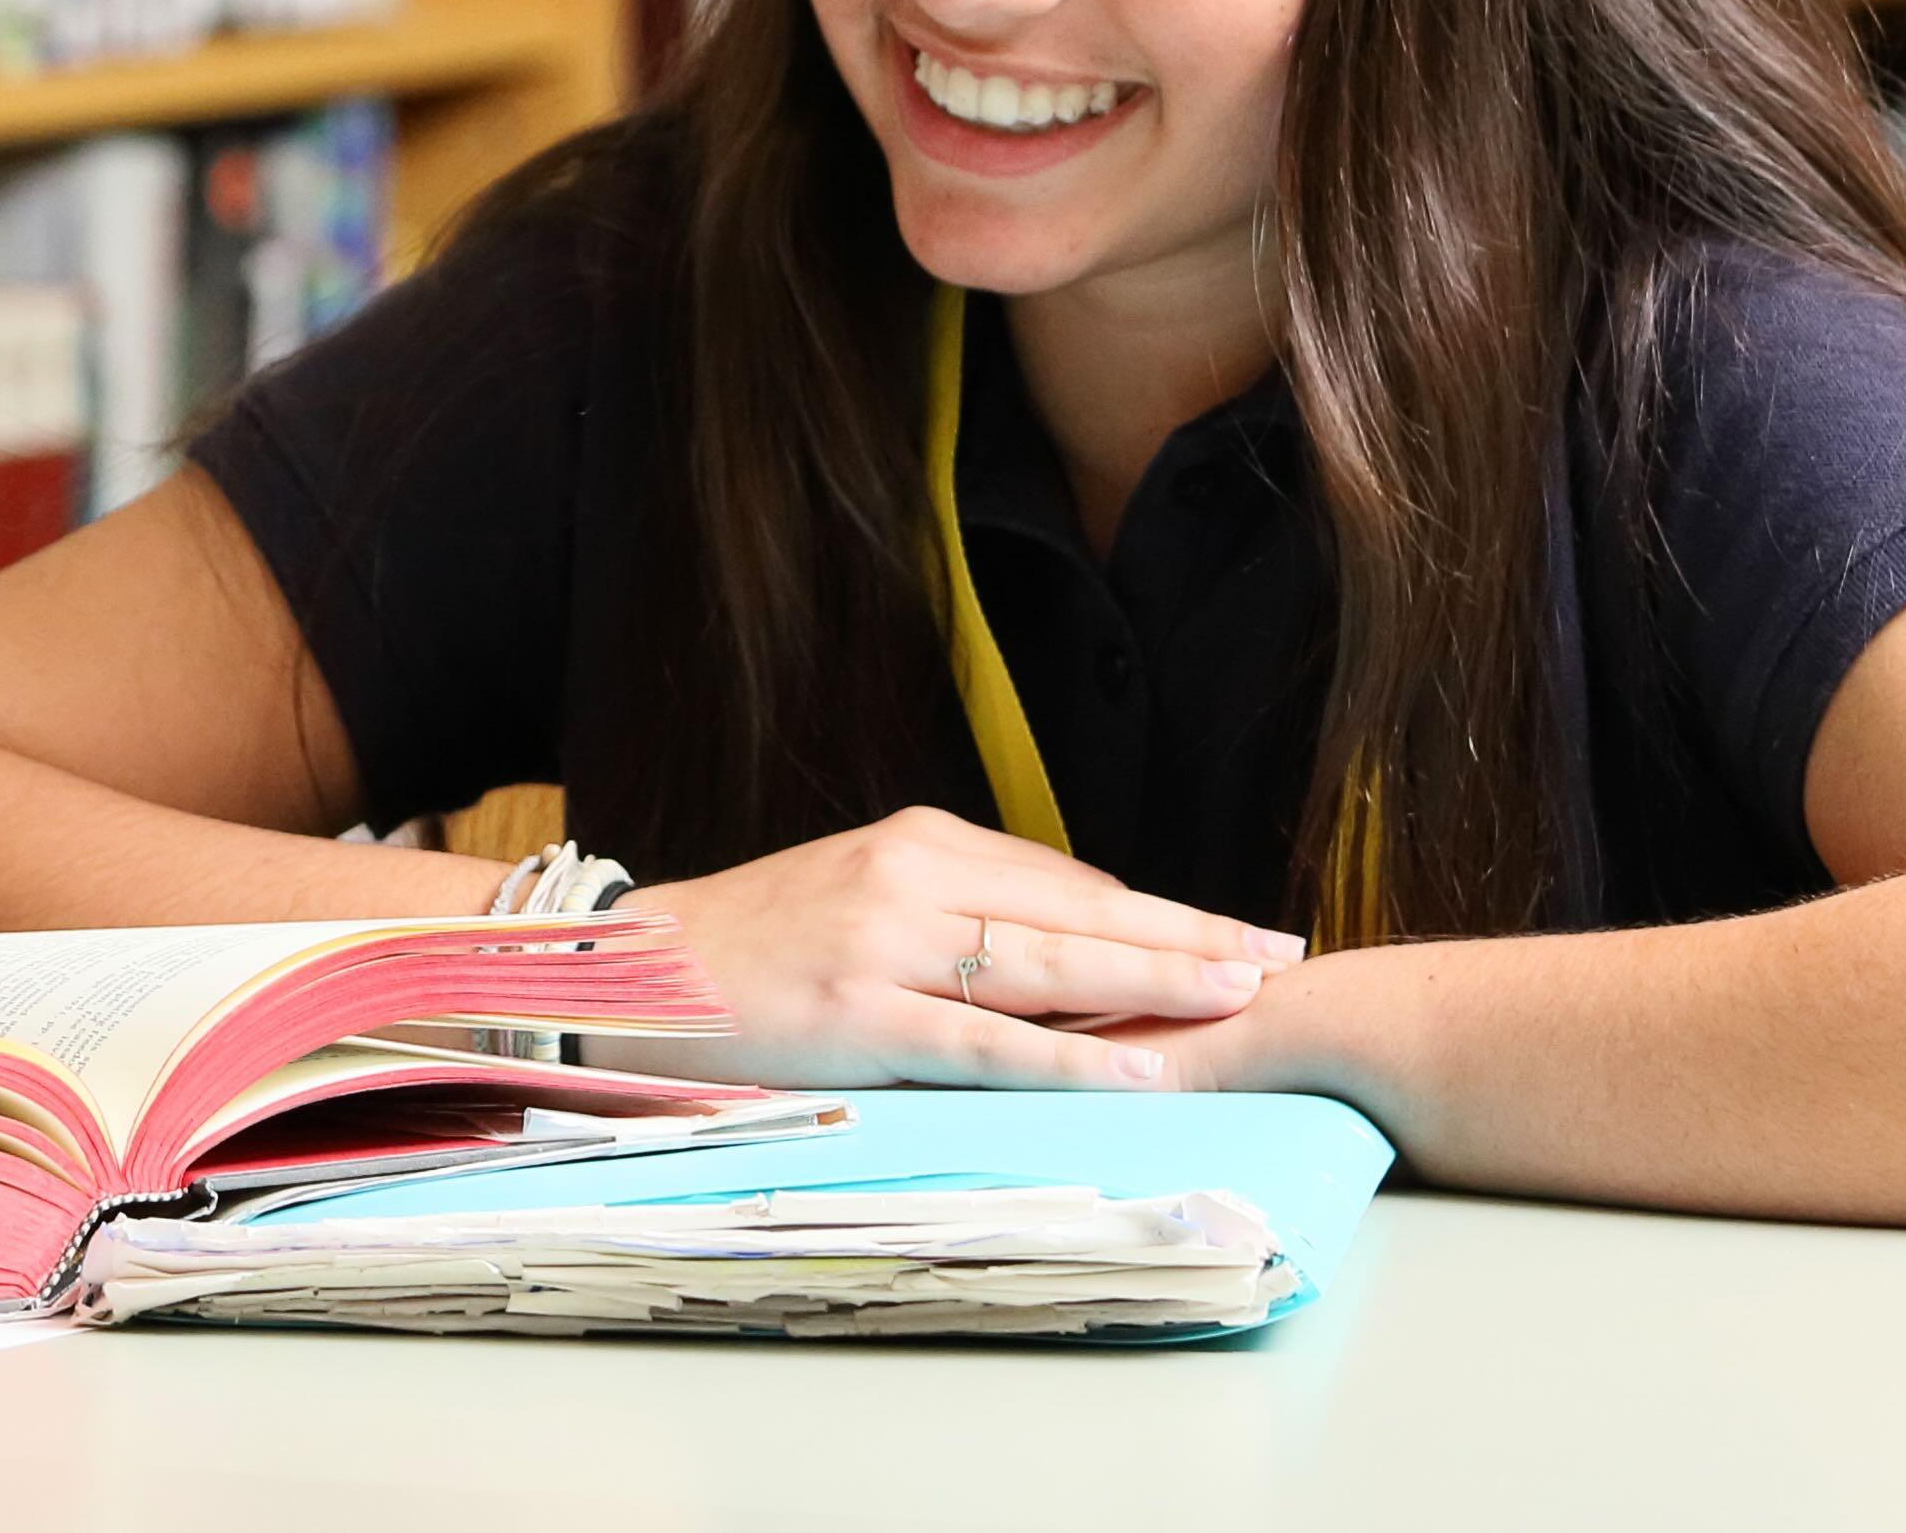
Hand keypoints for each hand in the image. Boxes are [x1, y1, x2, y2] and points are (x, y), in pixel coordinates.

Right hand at [618, 807, 1306, 1090]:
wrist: (627, 975)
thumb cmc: (746, 948)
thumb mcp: (854, 895)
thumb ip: (948, 909)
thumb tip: (1063, 942)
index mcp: (915, 840)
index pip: (1065, 879)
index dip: (1157, 912)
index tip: (1231, 931)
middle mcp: (910, 876)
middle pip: (1081, 910)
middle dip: (1190, 934)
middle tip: (1279, 950)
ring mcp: (885, 943)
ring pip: (1052, 963)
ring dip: (1159, 980)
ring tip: (1243, 993)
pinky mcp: (862, 1014)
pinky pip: (991, 1041)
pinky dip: (1075, 1052)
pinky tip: (1142, 1063)